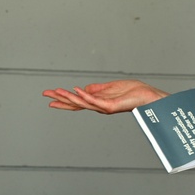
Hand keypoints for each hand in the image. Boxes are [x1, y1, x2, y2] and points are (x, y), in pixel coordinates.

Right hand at [42, 80, 168, 114]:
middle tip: (45, 94)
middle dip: (60, 99)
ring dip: (68, 97)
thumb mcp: (111, 88)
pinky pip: (95, 100)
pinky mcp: (111, 106)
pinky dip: (85, 95)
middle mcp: (99, 106)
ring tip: (56, 91)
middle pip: (75, 104)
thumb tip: (83, 89)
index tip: (50, 95)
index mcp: (98, 102)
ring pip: (82, 103)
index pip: (77, 101)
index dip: (63, 98)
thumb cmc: (134, 93)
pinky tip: (76, 90)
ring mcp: (104, 107)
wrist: (149, 97)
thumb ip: (97, 89)